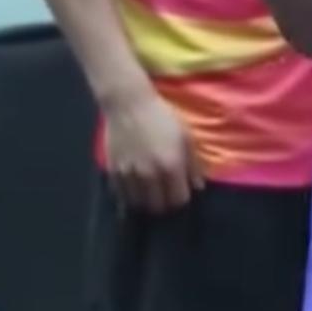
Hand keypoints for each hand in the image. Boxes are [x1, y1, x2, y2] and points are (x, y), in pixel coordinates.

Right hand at [102, 86, 201, 213]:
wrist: (127, 103)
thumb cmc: (161, 116)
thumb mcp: (185, 136)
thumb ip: (193, 164)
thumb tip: (198, 187)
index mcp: (171, 166)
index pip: (179, 200)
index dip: (181, 197)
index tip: (180, 190)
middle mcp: (150, 175)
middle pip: (158, 207)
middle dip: (164, 203)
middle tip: (165, 192)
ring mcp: (129, 174)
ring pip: (139, 204)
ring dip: (146, 200)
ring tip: (149, 191)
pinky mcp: (113, 171)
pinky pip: (121, 195)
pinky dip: (129, 195)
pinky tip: (134, 186)